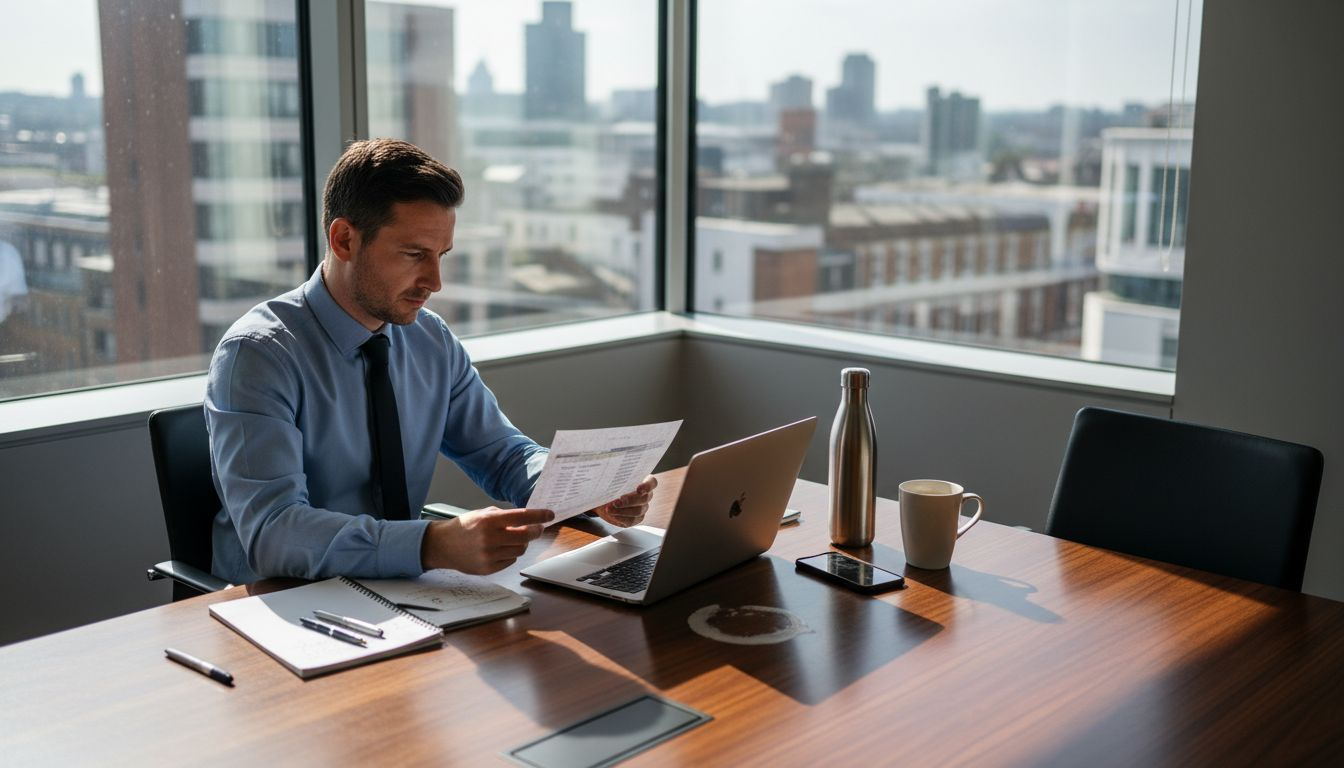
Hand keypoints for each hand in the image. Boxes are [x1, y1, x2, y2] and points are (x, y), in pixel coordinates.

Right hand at [420, 507, 552, 573]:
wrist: (442, 545)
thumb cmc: (464, 527)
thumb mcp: (482, 514)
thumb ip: (504, 516)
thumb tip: (528, 520)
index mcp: (489, 520)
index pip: (522, 516)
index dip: (539, 515)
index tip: (549, 515)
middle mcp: (490, 538)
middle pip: (525, 537)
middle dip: (535, 531)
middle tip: (537, 528)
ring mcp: (489, 555)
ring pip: (519, 550)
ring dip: (522, 543)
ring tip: (513, 538)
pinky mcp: (487, 568)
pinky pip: (510, 561)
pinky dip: (510, 554)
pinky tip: (502, 549)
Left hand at [591, 476, 657, 527]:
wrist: (605, 501)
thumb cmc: (610, 487)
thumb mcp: (611, 481)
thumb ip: (614, 480)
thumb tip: (610, 479)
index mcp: (643, 482)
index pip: (652, 482)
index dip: (647, 486)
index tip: (638, 489)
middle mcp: (646, 495)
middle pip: (644, 498)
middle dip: (630, 500)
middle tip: (617, 501)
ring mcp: (642, 508)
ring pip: (638, 511)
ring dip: (622, 511)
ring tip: (609, 509)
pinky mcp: (636, 518)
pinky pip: (632, 520)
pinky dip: (621, 518)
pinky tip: (612, 515)